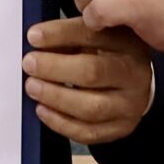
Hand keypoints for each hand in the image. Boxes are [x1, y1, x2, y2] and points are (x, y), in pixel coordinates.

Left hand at [23, 18, 154, 144]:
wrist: (134, 82)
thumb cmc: (108, 53)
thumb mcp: (96, 32)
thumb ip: (71, 31)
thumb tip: (38, 36)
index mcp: (127, 42)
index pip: (91, 36)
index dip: (59, 35)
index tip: (34, 36)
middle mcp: (133, 74)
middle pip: (92, 72)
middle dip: (54, 68)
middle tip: (29, 63)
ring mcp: (129, 104)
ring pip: (91, 107)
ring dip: (55, 97)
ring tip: (33, 87)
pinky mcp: (121, 128)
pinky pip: (88, 132)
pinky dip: (60, 123)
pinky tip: (43, 109)